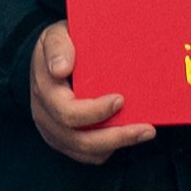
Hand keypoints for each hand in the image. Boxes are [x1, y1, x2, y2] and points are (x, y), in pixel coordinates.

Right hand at [27, 19, 157, 164]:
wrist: (51, 57)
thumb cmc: (62, 44)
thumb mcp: (56, 35)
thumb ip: (59, 47)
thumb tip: (61, 69)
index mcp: (44, 89)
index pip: (67, 112)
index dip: (95, 111)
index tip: (121, 100)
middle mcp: (44, 115)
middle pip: (79, 139)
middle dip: (116, 136)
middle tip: (146, 128)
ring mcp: (53, 130)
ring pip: (85, 151)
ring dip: (117, 145)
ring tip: (145, 132)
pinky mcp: (63, 140)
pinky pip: (87, 155)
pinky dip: (109, 149)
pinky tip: (127, 136)